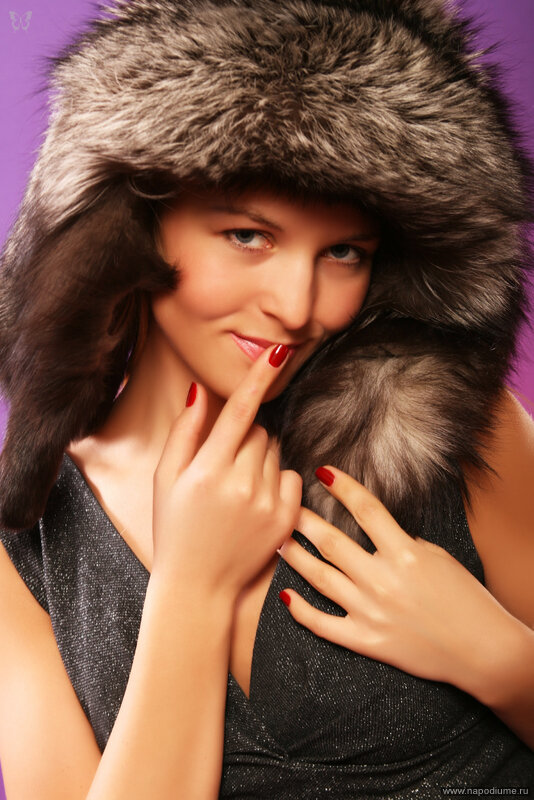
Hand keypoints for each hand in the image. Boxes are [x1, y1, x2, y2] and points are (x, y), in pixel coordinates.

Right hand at [151, 346, 301, 601]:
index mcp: (207, 470)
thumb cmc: (174, 528)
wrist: (197, 586)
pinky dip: (277, 480)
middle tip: (224, 463)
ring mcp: (267, 503)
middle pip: (259, 431)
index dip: (259, 378)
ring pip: (275, 452)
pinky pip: (291, 477)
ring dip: (260, 457)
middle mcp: (241, 484)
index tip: (277, 352)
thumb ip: (185, 433)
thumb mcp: (165, 479)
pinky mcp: (286, 519)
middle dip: (245, 437)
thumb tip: (202, 392)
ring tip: (236, 487)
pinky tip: (255, 499)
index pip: (240, 411)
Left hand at [278, 466, 524, 699]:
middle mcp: (382, 581)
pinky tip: (284, 596)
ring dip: (295, 557)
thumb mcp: (435, 556)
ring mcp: (370, 612)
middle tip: (284, 506)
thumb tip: (371, 531)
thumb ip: (399, 542)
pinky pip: (323, 625)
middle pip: (332, 543)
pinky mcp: (366, 640)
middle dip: (304, 520)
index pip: (366, 510)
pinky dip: (301, 611)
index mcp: (404, 554)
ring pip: (320, 579)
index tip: (322, 472)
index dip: (343, 487)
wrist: (481, 649)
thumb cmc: (463, 598)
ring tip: (278, 541)